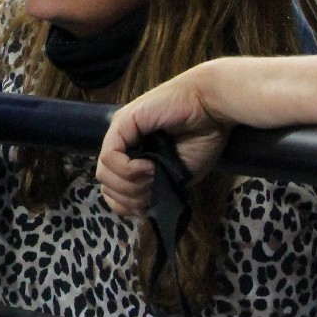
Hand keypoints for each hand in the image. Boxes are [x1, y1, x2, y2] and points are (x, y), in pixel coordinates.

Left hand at [95, 70, 233, 216]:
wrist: (213, 109)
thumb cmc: (202, 138)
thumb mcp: (175, 176)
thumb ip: (152, 190)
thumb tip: (134, 207)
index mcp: (134, 157)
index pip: (112, 191)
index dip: (128, 204)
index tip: (149, 203)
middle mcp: (123, 144)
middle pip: (106, 185)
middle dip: (130, 198)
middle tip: (154, 189)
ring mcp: (120, 133)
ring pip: (104, 174)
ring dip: (131, 185)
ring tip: (154, 175)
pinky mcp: (122, 123)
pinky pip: (110, 157)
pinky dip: (129, 169)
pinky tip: (150, 166)